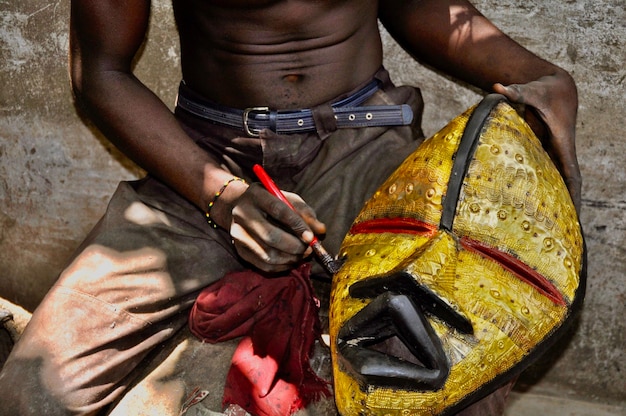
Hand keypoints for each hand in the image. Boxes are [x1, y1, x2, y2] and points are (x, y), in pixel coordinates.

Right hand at [227, 183, 326, 272]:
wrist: (238, 206)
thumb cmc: (270, 202)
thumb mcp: (287, 199)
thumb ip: (305, 213)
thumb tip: (321, 230)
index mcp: (256, 195)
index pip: (278, 210)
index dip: (297, 225)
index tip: (311, 237)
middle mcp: (242, 214)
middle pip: (270, 236)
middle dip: (295, 247)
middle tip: (308, 249)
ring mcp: (238, 233)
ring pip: (267, 254)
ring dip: (290, 258)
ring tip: (302, 255)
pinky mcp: (238, 249)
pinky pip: (263, 264)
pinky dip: (281, 266)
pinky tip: (290, 260)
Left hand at [493, 70, 580, 212]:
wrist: (558, 86)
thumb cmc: (545, 90)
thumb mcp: (532, 91)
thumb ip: (515, 91)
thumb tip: (496, 86)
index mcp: (561, 142)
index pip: (571, 173)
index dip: (573, 192)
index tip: (574, 210)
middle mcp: (560, 151)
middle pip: (567, 184)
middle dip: (567, 205)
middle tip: (561, 230)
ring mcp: (553, 153)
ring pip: (557, 181)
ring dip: (556, 201)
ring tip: (550, 226)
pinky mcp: (545, 152)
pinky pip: (547, 175)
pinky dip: (545, 189)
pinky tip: (535, 206)